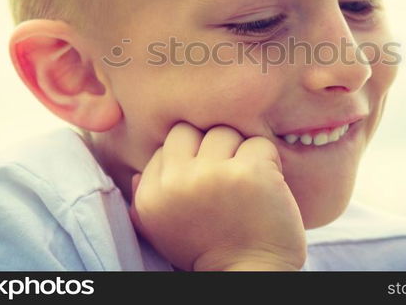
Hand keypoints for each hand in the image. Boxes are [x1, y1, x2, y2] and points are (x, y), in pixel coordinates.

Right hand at [128, 122, 306, 270]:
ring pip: (225, 132)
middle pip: (191, 130)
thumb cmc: (210, 252)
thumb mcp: (163, 232)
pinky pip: (259, 143)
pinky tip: (267, 185)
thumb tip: (137, 174)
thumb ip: (146, 200)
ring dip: (240, 152)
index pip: (169, 144)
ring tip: (246, 182)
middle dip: (210, 146)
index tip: (206, 181)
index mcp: (152, 195)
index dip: (192, 157)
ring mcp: (213, 174)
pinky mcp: (249, 172)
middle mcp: (177, 182)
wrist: (248, 276)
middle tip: (225, 174)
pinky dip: (268, 160)